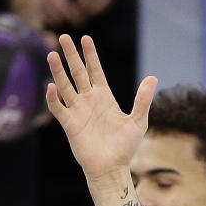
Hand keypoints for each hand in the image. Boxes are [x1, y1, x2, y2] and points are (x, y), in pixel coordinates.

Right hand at [46, 35, 156, 181]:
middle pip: (78, 73)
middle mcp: (89, 100)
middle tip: (64, 37)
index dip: (90, 55)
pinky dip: (53, 98)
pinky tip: (51, 87)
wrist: (112, 169)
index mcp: (104, 97)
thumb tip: (153, 78)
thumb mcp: (138, 121)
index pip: (95, 71)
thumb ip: (143, 100)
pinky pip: (57, 108)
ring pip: (65, 86)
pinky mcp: (69, 124)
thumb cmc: (125, 147)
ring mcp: (77, 111)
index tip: (86, 39)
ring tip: (52, 55)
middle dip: (71, 56)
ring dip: (58, 71)